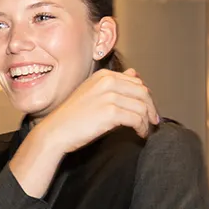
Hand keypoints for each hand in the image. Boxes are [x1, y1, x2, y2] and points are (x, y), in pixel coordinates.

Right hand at [11, 68, 159, 197]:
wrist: (55, 132)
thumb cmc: (71, 117)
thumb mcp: (92, 93)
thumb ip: (113, 83)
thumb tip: (134, 73)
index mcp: (104, 76)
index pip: (136, 82)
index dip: (145, 97)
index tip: (147, 109)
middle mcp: (108, 82)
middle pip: (143, 92)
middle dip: (151, 108)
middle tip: (153, 121)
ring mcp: (109, 96)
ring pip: (142, 107)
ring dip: (147, 121)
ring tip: (145, 130)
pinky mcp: (111, 112)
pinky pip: (137, 119)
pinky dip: (142, 128)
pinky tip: (139, 134)